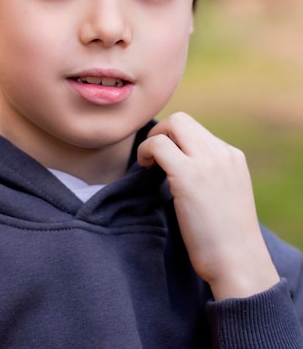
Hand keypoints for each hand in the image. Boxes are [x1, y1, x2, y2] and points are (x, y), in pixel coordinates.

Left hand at [137, 113, 279, 300]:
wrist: (238, 262)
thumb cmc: (226, 239)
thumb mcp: (226, 194)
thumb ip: (210, 174)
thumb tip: (178, 166)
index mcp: (232, 157)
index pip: (196, 131)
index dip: (175, 141)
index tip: (165, 160)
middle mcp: (222, 153)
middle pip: (183, 120)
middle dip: (161, 132)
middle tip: (152, 157)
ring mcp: (207, 161)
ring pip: (173, 124)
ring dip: (152, 139)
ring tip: (148, 163)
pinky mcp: (188, 175)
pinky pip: (159, 144)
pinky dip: (146, 151)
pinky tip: (144, 168)